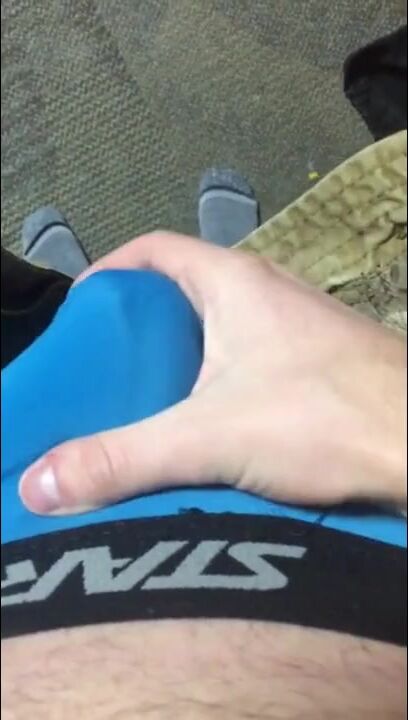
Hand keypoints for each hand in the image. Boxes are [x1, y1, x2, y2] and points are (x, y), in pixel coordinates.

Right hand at [19, 232, 406, 514]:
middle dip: (141, 329)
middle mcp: (270, 293)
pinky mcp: (321, 366)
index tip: (81, 314)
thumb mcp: (211, 439)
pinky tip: (213, 426)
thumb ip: (124, 458)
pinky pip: (253, 360)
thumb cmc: (328, 418)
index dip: (110, 272)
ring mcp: (301, 329)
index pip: (155, 250)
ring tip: (150, 406)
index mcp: (235, 284)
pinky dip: (222, 383)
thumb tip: (41, 482)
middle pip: (185, 292)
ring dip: (184, 361)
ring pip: (223, 329)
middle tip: (106, 375)